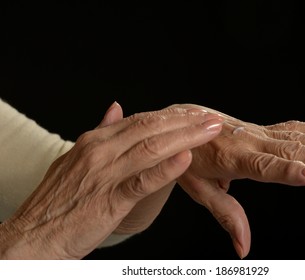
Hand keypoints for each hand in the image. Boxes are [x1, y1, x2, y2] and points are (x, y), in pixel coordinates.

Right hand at [0, 103, 223, 258]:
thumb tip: (116, 108)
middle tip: (211, 118)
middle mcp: (100, 150)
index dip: (170, 116)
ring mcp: (104, 173)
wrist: (33, 235)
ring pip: (151, 148)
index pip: (140, 120)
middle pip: (150, 128)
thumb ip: (101, 132)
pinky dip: (165, 168)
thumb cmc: (59, 200)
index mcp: (95, 141)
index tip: (194, 114)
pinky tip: (186, 159)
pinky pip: (141, 180)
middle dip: (185, 121)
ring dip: (184, 137)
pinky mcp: (108, 200)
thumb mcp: (76, 158)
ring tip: (209, 131)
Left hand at [171, 104, 304, 258]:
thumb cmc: (186, 157)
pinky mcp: (258, 129)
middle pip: (288, 151)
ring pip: (294, 137)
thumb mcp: (199, 189)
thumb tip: (243, 247)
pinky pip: (288, 128)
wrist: (180, 124)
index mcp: (230, 158)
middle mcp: (246, 142)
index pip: (263, 166)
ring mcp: (254, 133)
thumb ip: (225, 215)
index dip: (289, 171)